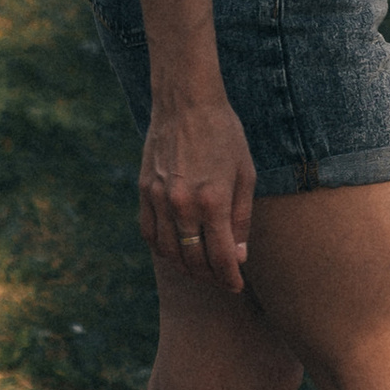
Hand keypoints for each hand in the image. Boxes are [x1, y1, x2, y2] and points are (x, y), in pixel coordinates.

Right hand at [138, 89, 256, 293]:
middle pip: (193, 260)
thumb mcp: (246, 174)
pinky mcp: (144, 191)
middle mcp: (183, 204)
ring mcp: (159, 199)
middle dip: (210, 277)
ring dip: (185, 267)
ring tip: (200, 268)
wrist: (187, 102)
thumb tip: (238, 256)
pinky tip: (176, 249)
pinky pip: (149, 234)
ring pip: (168, 252)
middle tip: (221, 280)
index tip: (237, 287)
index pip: (220, 257)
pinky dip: (163, 248)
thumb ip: (241, 219)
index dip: (230, 278)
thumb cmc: (224, 134)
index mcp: (213, 201)